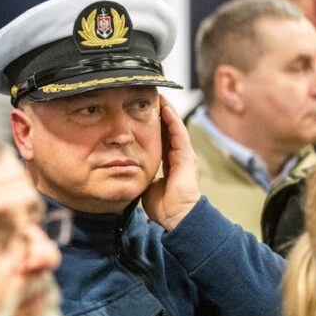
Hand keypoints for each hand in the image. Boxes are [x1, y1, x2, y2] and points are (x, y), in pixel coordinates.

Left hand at [141, 96, 199, 230]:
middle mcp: (179, 157)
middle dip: (162, 114)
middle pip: (170, 130)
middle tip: (152, 98)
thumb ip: (142, 175)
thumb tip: (129, 170)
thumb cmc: (164, 207)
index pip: (162, 138)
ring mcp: (185, 156)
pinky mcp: (187, 158)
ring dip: (168, 112)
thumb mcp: (148, 186)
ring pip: (176, 128)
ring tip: (160, 97)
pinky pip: (180, 134)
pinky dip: (173, 121)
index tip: (145, 112)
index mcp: (170, 163)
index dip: (155, 125)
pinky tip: (166, 109)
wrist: (177, 218)